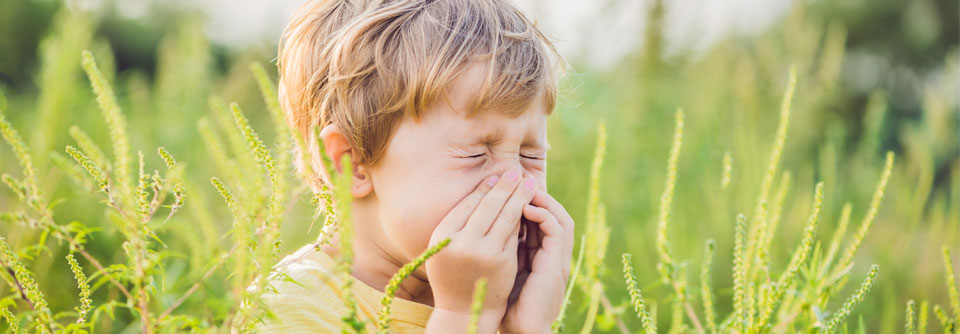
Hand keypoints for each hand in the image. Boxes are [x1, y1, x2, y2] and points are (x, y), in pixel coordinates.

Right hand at [425, 169, 538, 333]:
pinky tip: (529, 205)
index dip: (484, 188)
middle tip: (515, 171)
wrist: (463, 311)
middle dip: (505, 185)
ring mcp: (484, 252)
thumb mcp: (444, 248)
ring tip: (528, 182)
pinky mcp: (502, 261)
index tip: (495, 176)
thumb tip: (483, 189)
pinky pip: (514, 233)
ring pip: (505, 216)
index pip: (468, 204)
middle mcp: (461, 241)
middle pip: (488, 205)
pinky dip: (522, 217)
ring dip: (518, 196)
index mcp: (442, 235)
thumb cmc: (452, 275)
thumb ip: (457, 223)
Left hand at [499, 189, 574, 333]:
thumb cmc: (506, 304)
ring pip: (560, 218)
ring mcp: (557, 259)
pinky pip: (557, 231)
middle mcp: (553, 254)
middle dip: (536, 195)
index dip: (527, 201)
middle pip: (553, 214)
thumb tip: (482, 226)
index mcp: (542, 255)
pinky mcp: (557, 264)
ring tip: (523, 188)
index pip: (540, 219)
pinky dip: (544, 215)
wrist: (521, 328)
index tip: (508, 187)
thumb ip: (501, 249)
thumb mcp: (503, 269)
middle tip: (517, 179)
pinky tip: (525, 208)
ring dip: (543, 200)